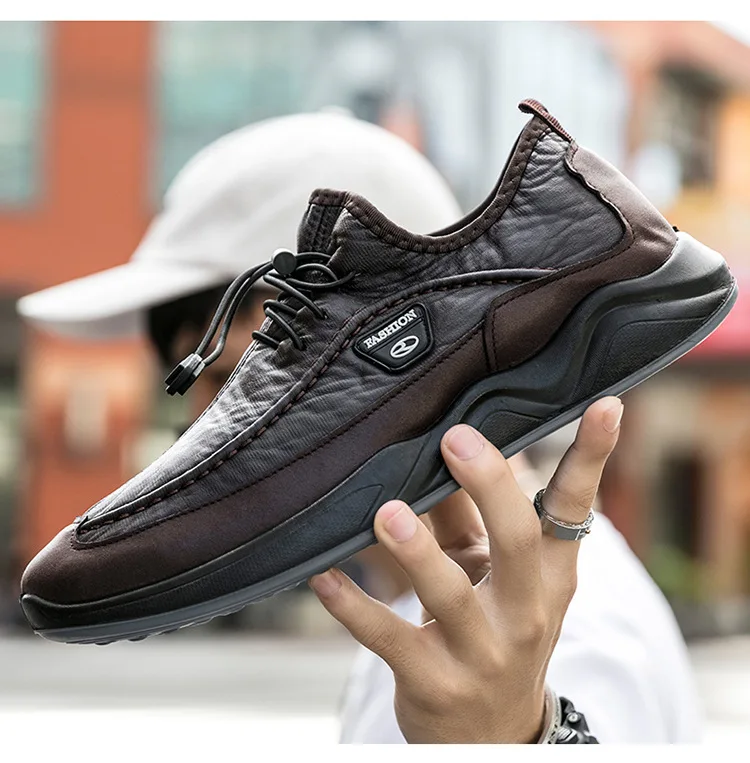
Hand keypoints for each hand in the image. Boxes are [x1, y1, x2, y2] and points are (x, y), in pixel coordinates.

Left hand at [309, 397, 621, 743]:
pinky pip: (388, 638)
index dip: (591, 457)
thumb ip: (469, 513)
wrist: (490, 734)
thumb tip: (442, 443)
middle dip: (488, 486)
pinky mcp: (433, 681)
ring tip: (388, 512)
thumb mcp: (497, 575)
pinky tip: (324, 577)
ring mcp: (481, 651)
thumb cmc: (495, 629)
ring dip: (417, 551)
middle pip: (516, 542)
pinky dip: (353, 607)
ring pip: (449, 595)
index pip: (573, 508)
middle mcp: (524, 611)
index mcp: (547, 575)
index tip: (606, 406)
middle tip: (456, 439)